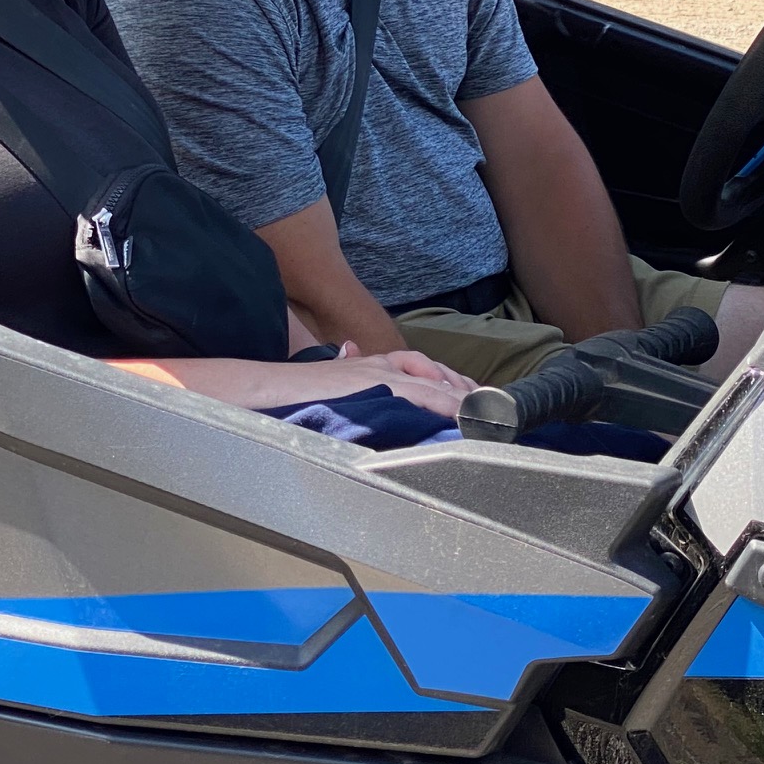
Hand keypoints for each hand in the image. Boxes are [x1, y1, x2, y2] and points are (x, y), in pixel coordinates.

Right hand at [263, 346, 475, 418]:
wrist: (274, 388)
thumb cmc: (298, 389)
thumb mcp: (328, 376)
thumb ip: (343, 364)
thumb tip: (348, 350)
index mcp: (370, 364)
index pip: (419, 366)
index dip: (447, 379)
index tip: (469, 393)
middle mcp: (379, 365)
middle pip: (433, 372)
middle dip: (462, 388)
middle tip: (488, 405)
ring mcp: (379, 375)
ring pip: (432, 384)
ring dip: (461, 399)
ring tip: (484, 414)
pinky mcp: (376, 387)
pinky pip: (420, 394)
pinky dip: (444, 403)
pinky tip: (460, 414)